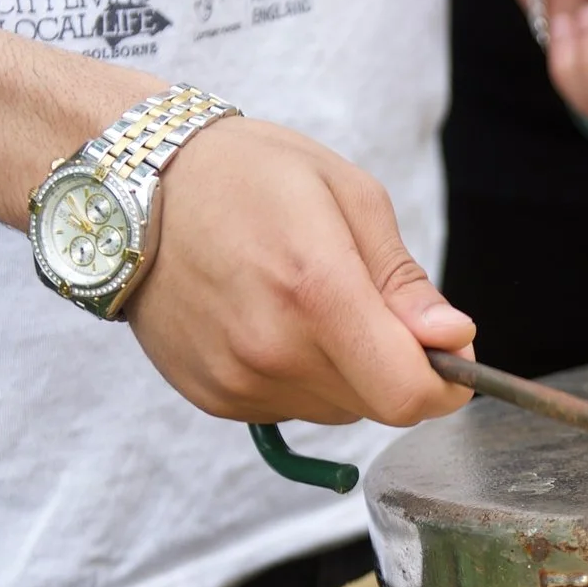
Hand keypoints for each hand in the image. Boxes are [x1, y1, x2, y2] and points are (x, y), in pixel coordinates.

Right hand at [124, 115, 472, 427]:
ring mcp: (237, 380)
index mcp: (315, 289)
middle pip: (378, 405)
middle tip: (367, 304)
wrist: (135, 189)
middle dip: (395, 366)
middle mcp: (272, 348)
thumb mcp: (347, 197)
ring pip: (337, 410)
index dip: (445, 385)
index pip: (406, 392)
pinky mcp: (213, 397)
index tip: (450, 356)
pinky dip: (299, 377)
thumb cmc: (247, 176)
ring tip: (306, 303)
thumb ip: (403, 280)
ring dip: (347, 372)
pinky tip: (270, 321)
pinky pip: (290, 409)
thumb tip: (452, 338)